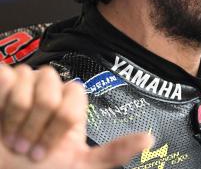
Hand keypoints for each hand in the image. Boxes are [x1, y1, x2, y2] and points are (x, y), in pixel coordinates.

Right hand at [0, 63, 152, 167]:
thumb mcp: (77, 165)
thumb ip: (113, 153)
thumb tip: (150, 139)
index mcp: (70, 105)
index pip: (75, 94)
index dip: (59, 123)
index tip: (44, 152)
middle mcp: (50, 90)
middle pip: (51, 90)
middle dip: (35, 125)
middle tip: (24, 147)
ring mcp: (23, 83)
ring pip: (28, 79)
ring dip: (15, 116)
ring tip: (9, 137)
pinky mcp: (2, 81)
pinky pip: (6, 76)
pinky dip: (0, 102)